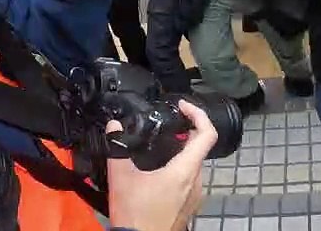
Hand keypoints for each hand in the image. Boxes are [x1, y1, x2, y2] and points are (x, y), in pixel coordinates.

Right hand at [107, 100, 217, 230]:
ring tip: (161, 146)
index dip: (198, 113)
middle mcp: (196, 181)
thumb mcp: (122, 178)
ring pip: (194, 164)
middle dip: (186, 131)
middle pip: (200, 147)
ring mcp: (194, 195)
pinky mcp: (188, 206)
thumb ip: (117, 148)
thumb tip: (113, 126)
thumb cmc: (135, 215)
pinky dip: (179, 168)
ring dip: (182, 151)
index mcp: (185, 170)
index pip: (207, 133)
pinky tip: (158, 171)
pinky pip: (189, 180)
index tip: (182, 107)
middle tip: (168, 123)